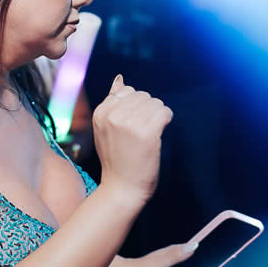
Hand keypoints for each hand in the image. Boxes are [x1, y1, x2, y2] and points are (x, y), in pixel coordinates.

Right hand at [93, 75, 172, 203]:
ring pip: (155, 103)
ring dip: (158, 115)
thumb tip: (120, 78)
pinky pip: (164, 112)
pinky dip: (166, 119)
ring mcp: (129, 125)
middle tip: (143, 130)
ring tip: (150, 132)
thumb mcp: (105, 129)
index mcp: (100, 113)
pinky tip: (160, 131)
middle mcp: (113, 116)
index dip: (135, 106)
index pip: (127, 91)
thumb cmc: (116, 158)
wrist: (122, 188)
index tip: (132, 124)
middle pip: (143, 95)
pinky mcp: (146, 134)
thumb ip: (112, 103)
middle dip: (148, 109)